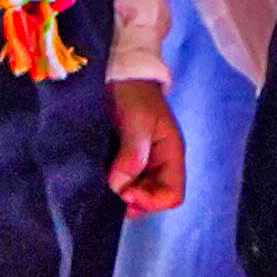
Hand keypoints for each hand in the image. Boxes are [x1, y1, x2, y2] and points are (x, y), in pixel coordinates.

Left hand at [105, 77, 185, 212]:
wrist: (123, 76)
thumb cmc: (135, 94)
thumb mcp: (137, 121)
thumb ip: (133, 154)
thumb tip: (120, 186)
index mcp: (172, 155)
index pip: (173, 194)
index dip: (151, 200)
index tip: (127, 192)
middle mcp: (162, 163)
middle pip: (156, 197)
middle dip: (135, 200)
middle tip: (111, 191)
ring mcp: (146, 162)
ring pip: (140, 192)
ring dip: (124, 194)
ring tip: (105, 186)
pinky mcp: (130, 159)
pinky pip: (127, 181)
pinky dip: (117, 185)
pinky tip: (103, 180)